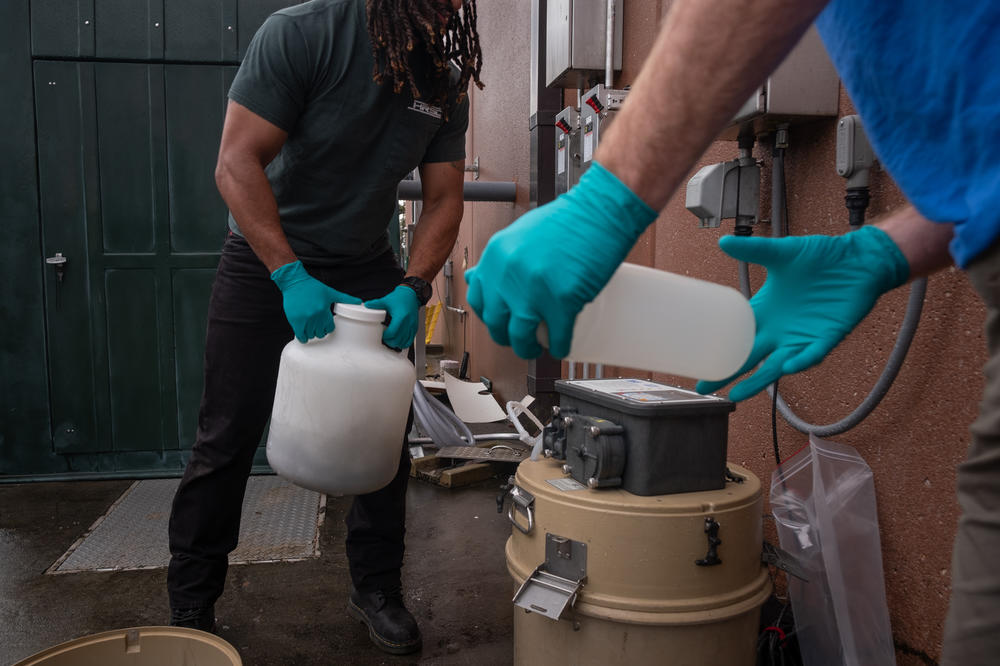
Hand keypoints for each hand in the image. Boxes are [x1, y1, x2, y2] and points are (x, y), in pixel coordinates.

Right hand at [271, 260, 361, 342]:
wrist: (295, 282)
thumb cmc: (313, 287)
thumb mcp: (330, 292)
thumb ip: (345, 298)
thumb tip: (360, 301)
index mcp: (325, 310)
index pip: (330, 328)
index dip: (327, 328)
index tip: (324, 326)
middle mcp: (315, 316)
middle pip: (320, 333)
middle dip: (319, 332)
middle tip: (317, 327)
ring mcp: (305, 319)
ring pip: (311, 335)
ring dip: (311, 334)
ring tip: (310, 329)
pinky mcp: (295, 320)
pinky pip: (300, 335)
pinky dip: (303, 338)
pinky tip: (303, 336)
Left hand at [364, 285, 420, 349]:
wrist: (411, 295)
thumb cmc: (399, 297)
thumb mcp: (387, 300)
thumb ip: (376, 304)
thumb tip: (367, 305)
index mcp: (401, 317)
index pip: (392, 333)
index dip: (385, 337)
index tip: (381, 335)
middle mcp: (408, 323)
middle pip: (398, 340)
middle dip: (390, 342)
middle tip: (384, 339)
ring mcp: (412, 326)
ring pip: (404, 342)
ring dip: (396, 343)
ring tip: (390, 340)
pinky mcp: (415, 327)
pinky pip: (410, 340)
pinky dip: (404, 343)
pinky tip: (398, 340)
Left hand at [464, 161, 656, 357]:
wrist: (600, 211)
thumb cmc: (567, 219)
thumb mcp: (520, 234)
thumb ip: (499, 258)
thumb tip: (476, 278)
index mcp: (496, 255)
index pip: (478, 299)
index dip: (489, 316)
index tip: (501, 320)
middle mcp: (508, 274)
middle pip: (497, 323)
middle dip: (507, 337)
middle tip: (520, 337)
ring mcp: (534, 290)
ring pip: (521, 338)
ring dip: (528, 349)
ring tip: (538, 347)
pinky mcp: (563, 301)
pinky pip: (557, 338)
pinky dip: (560, 347)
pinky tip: (562, 347)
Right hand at [695, 226, 909, 400]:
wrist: (858, 259)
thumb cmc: (821, 256)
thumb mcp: (782, 252)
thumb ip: (754, 250)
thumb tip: (724, 241)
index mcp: (765, 311)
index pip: (736, 335)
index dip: (719, 350)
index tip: (699, 363)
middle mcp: (780, 329)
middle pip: (749, 357)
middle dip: (728, 373)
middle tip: (706, 387)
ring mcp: (802, 337)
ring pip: (775, 366)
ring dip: (758, 380)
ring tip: (738, 394)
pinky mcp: (827, 337)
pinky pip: (812, 354)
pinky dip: (801, 361)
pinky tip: (788, 366)